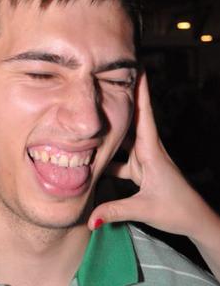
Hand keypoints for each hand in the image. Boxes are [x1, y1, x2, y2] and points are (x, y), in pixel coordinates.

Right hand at [88, 73, 219, 247]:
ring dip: (112, 125)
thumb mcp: (144, 209)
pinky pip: (122, 157)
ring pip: (125, 137)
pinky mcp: (142, 170)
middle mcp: (148, 150)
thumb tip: (90, 217)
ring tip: (94, 109)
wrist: (195, 220)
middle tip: (106, 77)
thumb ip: (114, 211)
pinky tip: (93, 154)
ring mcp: (145, 159)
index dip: (139, 89)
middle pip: (133, 118)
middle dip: (121, 97)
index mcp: (151, 152)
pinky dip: (109, 154)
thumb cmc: (177, 210)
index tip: (135, 65)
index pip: (144, 113)